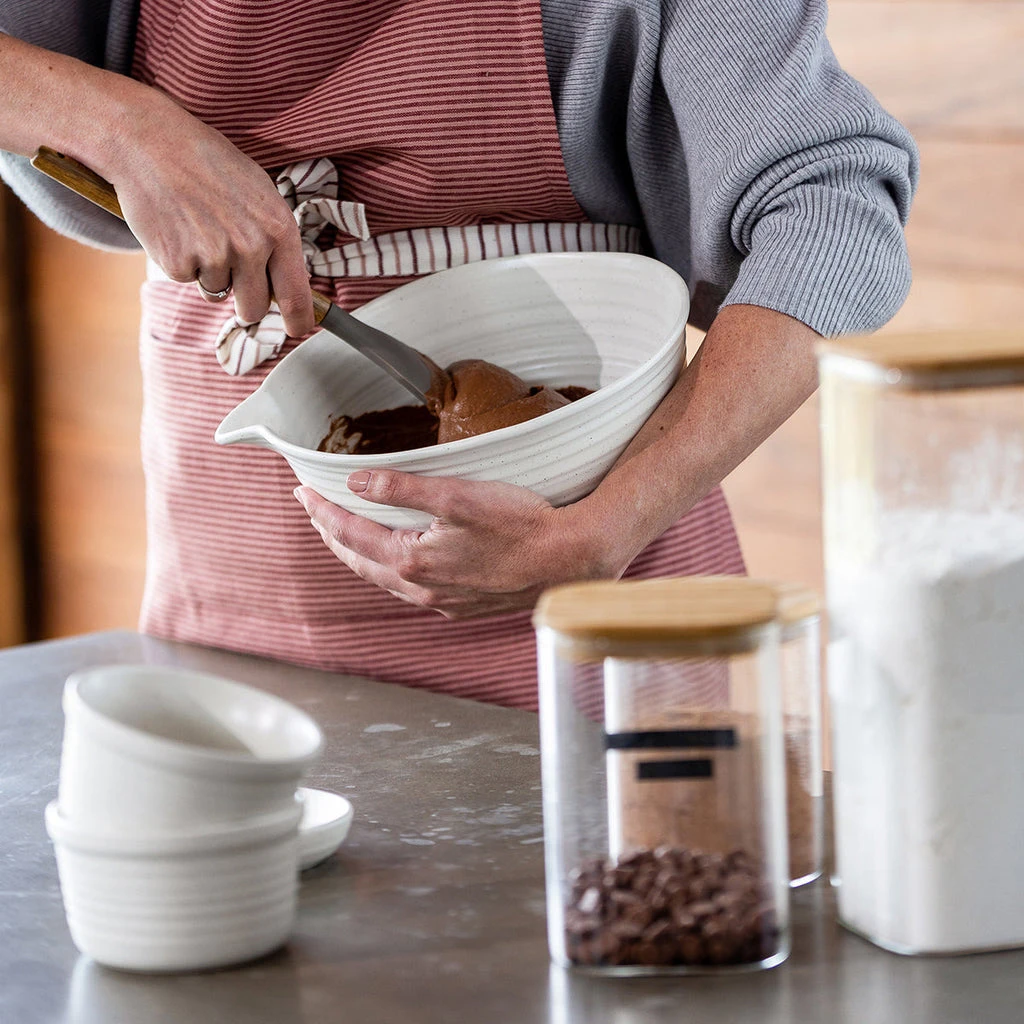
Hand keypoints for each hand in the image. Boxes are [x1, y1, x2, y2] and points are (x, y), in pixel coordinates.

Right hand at [103, 91, 313, 336]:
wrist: (150, 141)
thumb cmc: (208, 163)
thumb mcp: (259, 192)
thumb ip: (275, 237)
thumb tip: (286, 284)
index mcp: (278, 228)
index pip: (296, 294)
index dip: (298, 319)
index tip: (296, 329)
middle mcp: (251, 246)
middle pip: (254, 308)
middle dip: (245, 302)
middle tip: (232, 274)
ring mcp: (214, 257)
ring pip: (217, 292)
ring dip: (209, 272)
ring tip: (197, 227)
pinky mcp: (177, 263)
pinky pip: (187, 279)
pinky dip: (181, 261)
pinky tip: (176, 227)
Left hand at [294, 473, 613, 618]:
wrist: (568, 560)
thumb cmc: (520, 524)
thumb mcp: (457, 496)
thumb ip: (401, 488)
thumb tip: (355, 482)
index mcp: (412, 561)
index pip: (350, 533)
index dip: (323, 511)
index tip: (303, 491)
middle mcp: (422, 588)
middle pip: (360, 561)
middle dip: (334, 534)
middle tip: (317, 511)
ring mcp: (443, 601)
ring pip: (385, 579)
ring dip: (360, 555)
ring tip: (347, 534)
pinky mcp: (463, 605)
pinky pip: (412, 590)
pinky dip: (391, 571)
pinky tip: (399, 562)